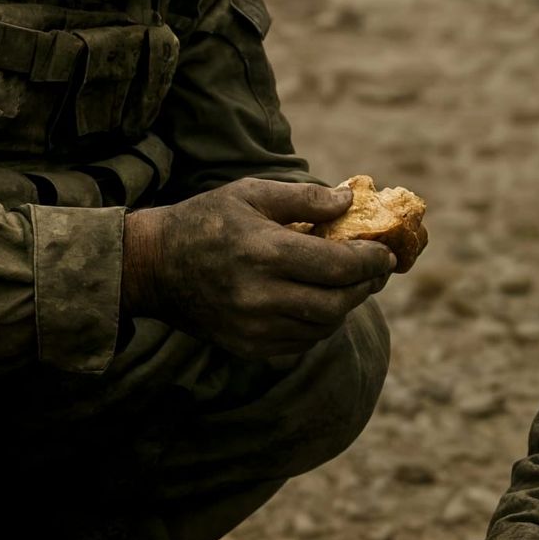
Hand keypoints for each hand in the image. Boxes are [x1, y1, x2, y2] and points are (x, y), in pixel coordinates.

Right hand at [123, 179, 394, 358]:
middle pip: (337, 303)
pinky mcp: (247, 347)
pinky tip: (317, 303)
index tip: (386, 253)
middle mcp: (261, 296)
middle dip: (364, 287)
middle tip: (375, 272)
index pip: (338, 266)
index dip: (371, 261)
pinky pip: (300, 342)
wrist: (152, 266)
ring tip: (348, 285)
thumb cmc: (205, 220)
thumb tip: (349, 201)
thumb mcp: (251, 193)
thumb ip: (304, 198)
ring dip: (343, 306)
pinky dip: (318, 324)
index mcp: (264, 252)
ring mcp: (253, 327)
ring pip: (322, 327)